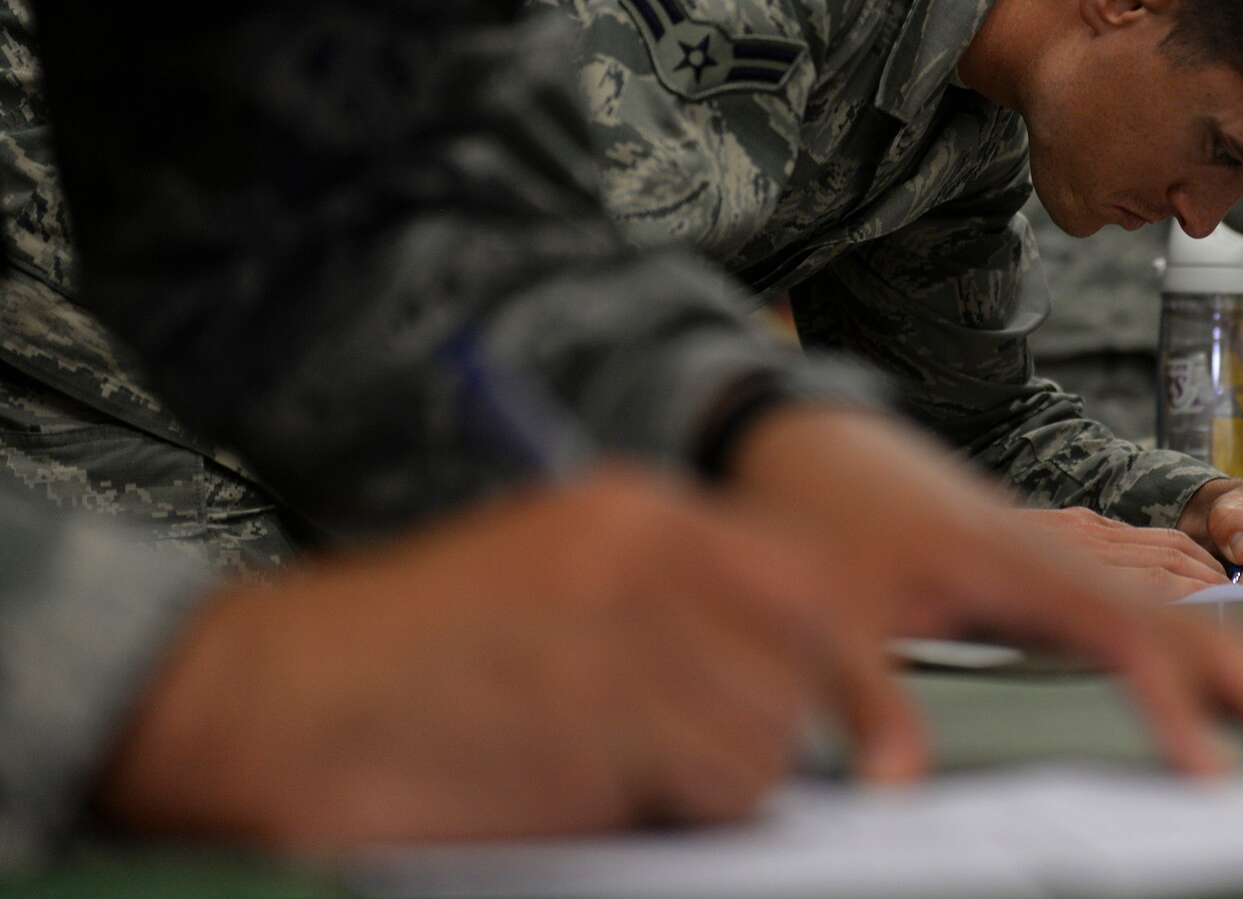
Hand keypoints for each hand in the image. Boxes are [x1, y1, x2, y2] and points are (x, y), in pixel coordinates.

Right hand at [95, 466, 919, 845]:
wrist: (267, 696)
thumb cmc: (414, 660)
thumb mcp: (563, 592)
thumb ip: (677, 624)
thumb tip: (800, 708)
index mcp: (639, 512)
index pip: (810, 590)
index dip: (860, 682)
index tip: (888, 753)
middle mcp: (642, 554)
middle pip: (798, 678)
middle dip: (760, 747)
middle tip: (673, 772)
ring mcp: (617, 631)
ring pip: (764, 745)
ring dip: (710, 790)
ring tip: (611, 777)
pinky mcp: (587, 714)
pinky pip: (705, 792)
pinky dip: (665, 816)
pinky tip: (579, 795)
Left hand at [728, 404, 1242, 774]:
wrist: (811, 439)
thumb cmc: (821, 515)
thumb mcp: (824, 611)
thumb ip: (866, 698)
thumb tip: (895, 784)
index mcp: (1022, 564)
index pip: (1128, 640)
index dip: (1176, 707)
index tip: (1218, 772)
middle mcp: (1066, 556)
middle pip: (1196, 626)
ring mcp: (1072, 555)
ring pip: (1191, 614)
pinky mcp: (1063, 562)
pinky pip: (1164, 602)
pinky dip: (1220, 642)